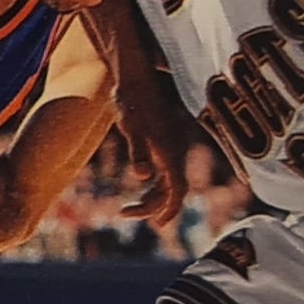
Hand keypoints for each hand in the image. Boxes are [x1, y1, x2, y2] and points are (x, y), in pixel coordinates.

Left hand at [116, 82, 188, 225]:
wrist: (134, 79)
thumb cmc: (131, 102)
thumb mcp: (132, 128)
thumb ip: (138, 151)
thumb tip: (143, 175)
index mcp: (170, 152)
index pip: (178, 189)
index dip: (170, 208)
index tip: (158, 224)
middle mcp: (173, 153)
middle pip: (171, 191)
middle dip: (152, 207)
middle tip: (125, 213)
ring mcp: (168, 149)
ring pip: (166, 184)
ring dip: (151, 199)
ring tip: (125, 210)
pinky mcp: (160, 145)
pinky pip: (162, 175)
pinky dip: (151, 188)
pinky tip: (137, 192)